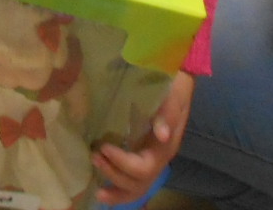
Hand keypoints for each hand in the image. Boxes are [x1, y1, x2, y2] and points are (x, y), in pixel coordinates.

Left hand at [92, 71, 192, 204]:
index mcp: (165, 147)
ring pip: (135, 188)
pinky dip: (117, 188)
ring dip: (115, 188)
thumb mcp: (172, 96)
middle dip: (114, 176)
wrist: (177, 83)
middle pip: (139, 184)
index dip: (123, 163)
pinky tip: (101, 187)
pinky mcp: (141, 156)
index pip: (144, 167)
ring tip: (96, 185)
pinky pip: (131, 180)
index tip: (104, 148)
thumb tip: (162, 135)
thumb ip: (167, 114)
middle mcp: (158, 159)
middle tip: (94, 158)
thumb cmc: (172, 88)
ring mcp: (150, 159)